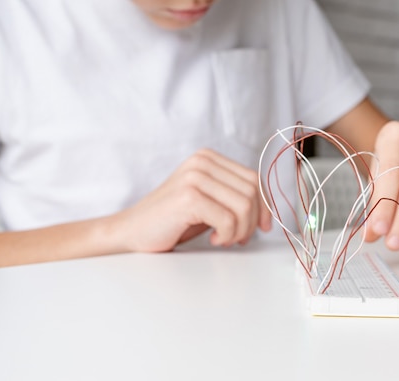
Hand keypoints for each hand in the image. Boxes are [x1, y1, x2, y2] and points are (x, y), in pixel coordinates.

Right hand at [111, 149, 271, 251]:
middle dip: (252, 221)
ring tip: (224, 239)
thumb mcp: (208, 201)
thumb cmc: (172, 220)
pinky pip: (229, 220)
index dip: (264, 206)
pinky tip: (213, 239)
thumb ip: (233, 196)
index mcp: (208, 158)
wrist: (132, 231)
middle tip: (238, 238)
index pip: (253, 179)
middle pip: (252, 192)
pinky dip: (227, 236)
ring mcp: (195, 177)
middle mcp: (202, 162)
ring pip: (244, 206)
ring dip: (240, 231)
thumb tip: (267, 210)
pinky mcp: (189, 197)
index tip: (263, 227)